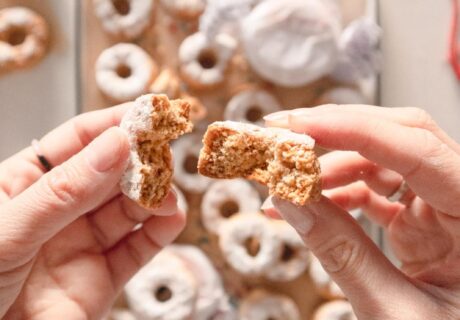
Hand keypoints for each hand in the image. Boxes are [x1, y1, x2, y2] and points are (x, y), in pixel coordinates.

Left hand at [0, 104, 184, 318]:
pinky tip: (172, 219)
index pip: (76, 140)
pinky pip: (137, 250)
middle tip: (163, 156)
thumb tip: (115, 146)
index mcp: (24, 184)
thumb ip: (64, 191)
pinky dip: (160, 233)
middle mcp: (58, 210)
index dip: (112, 124)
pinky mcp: (101, 279)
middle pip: (109, 173)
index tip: (147, 115)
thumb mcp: (8, 230)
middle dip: (139, 162)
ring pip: (128, 210)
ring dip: (153, 197)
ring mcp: (81, 244)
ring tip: (166, 195)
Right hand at [262, 105, 459, 318]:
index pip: (421, 151)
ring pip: (382, 160)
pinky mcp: (416, 219)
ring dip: (328, 166)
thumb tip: (289, 200)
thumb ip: (342, 254)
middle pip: (402, 137)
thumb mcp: (393, 311)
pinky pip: (373, 191)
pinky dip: (334, 193)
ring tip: (285, 182)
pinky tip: (304, 206)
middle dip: (338, 130)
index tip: (300, 126)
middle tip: (286, 130)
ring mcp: (439, 208)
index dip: (356, 130)